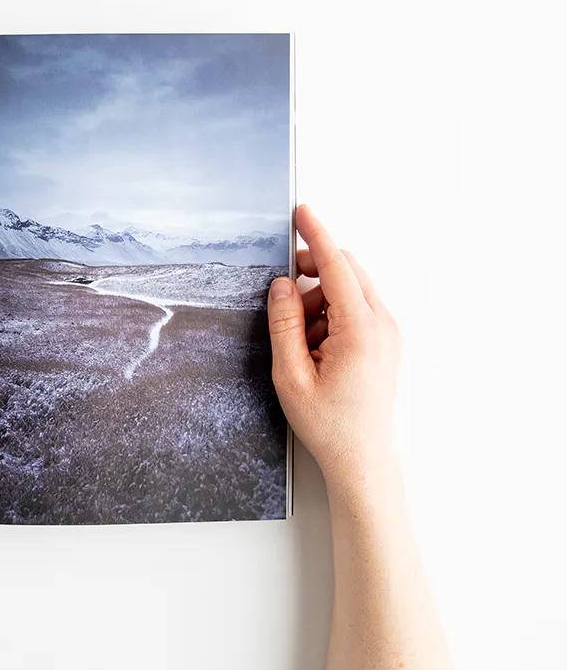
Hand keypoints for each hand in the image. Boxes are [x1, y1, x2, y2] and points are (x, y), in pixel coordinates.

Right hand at [266, 204, 400, 495]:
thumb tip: (282, 285)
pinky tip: (315, 345)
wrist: (361, 458)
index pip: (337, 266)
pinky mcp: (386, 342)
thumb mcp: (290, 374)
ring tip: (300, 342)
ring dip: (320, 298)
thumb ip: (284, 323)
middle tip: (283, 296)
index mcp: (360, 331)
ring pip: (351, 288)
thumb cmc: (327, 423)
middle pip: (347, 270)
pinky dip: (331, 313)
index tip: (301, 211)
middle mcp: (382, 325)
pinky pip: (357, 308)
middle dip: (312, 271)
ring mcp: (388, 333)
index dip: (316, 235)